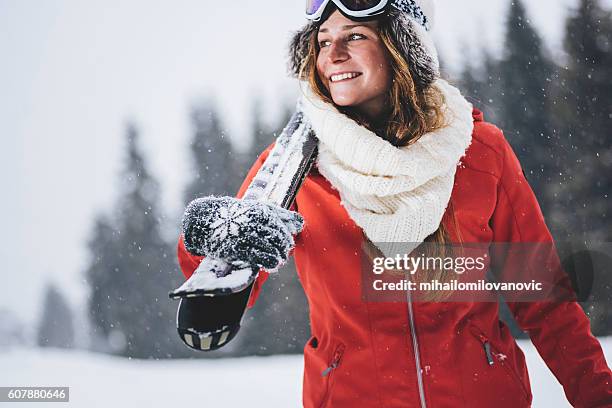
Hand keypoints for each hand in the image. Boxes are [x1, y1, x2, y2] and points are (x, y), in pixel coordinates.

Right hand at [182, 196, 303, 269]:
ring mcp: (246, 235)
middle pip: (279, 239)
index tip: (287, 243)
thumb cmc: (234, 214)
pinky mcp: (238, 248)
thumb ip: (279, 215)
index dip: (287, 237)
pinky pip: (259, 257)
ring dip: (279, 257)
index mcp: (261, 211)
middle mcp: (255, 222)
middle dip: (284, 248)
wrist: (204, 220)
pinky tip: (272, 265)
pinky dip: (270, 262)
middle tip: (283, 253)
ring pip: (272, 249)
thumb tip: (300, 224)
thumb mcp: (256, 209)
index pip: (283, 227)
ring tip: (278, 260)